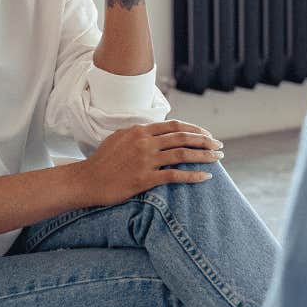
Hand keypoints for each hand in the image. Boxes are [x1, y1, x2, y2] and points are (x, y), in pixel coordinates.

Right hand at [78, 120, 223, 207]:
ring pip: (183, 154)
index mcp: (140, 130)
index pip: (174, 125)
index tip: (206, 135)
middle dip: (205, 141)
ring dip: (204, 156)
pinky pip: (175, 175)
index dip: (194, 129)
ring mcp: (145, 160)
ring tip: (218, 159)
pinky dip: (193, 175)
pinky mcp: (145, 178)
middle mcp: (145, 142)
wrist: (87, 181)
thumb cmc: (102, 161)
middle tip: (219, 146)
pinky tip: (205, 177)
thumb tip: (154, 130)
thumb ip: (138, 133)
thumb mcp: (119, 138)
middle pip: (183, 137)